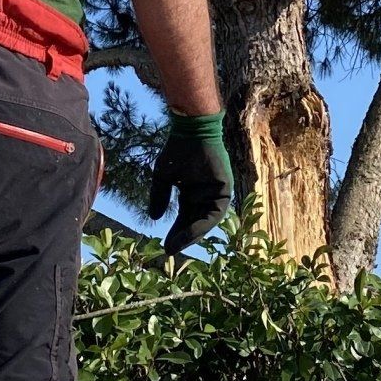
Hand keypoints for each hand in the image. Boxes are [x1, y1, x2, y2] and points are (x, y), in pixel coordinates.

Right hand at [148, 113, 234, 253]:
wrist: (190, 131)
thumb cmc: (177, 149)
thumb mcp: (163, 177)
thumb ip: (160, 197)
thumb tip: (155, 218)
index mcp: (194, 192)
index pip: (186, 218)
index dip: (176, 232)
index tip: (165, 246)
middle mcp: (206, 195)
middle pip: (196, 223)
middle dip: (183, 238)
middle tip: (170, 250)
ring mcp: (217, 192)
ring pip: (206, 222)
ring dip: (192, 235)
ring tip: (177, 245)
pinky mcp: (225, 189)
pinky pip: (214, 213)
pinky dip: (202, 224)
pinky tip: (188, 232)